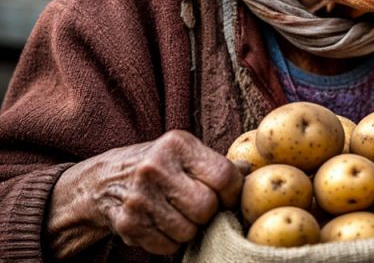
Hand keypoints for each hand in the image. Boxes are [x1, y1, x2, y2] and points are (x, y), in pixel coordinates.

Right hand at [46, 130, 242, 256]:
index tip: (228, 198)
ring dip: (189, 229)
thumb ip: (219, 163)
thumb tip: (252, 171)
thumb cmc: (159, 166)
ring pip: (188, 230)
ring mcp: (138, 196)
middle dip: (209, 213)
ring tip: (178, 214)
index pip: (223, 175)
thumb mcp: (186, 154)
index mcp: (177, 144)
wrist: (104, 181)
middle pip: (206, 207)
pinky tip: (160, 224)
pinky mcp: (126, 223)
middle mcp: (155, 167)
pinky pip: (167, 246)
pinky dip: (170, 242)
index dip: (232, 193)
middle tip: (200, 208)